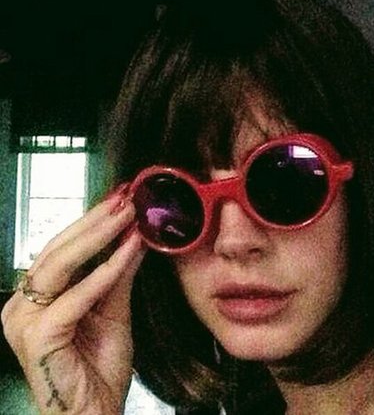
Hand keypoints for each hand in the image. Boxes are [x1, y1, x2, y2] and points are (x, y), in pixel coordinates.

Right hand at [1, 192, 145, 413]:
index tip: (120, 197)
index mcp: (34, 296)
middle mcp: (21, 305)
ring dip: (98, 236)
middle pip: (58, 250)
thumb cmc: (99, 364)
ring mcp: (24, 321)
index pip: (62, 248)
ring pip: (60, 265)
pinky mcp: (38, 337)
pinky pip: (75, 297)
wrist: (95, 412)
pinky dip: (105, 271)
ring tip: (128, 214)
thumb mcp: (114, 306)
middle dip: (95, 220)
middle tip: (125, 198)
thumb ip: (120, 271)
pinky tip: (130, 250)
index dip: (91, 221)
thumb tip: (136, 234)